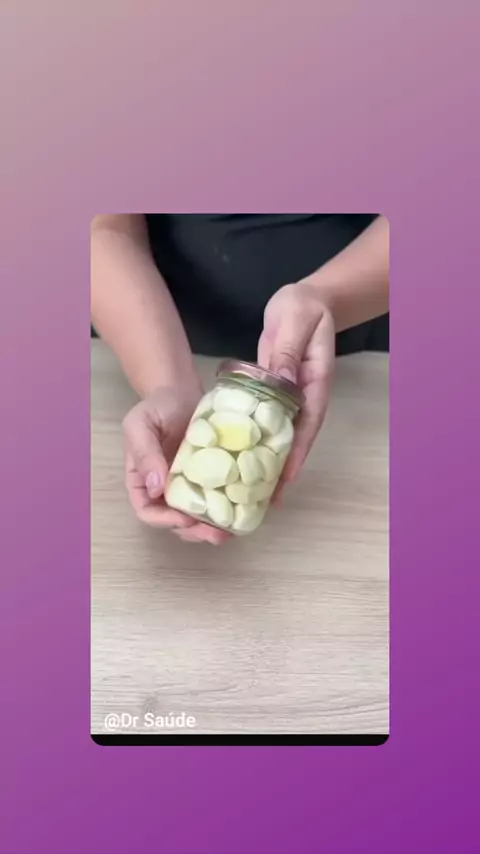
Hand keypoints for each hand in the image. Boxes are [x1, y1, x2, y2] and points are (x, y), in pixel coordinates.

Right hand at [123, 383, 231, 544]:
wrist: (181, 391)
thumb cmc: (157, 406)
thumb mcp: (141, 425)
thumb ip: (145, 454)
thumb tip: (156, 489)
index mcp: (143, 481)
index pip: (147, 511)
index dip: (164, 521)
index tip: (184, 519)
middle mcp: (165, 489)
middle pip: (174, 522)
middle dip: (194, 532)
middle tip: (215, 533)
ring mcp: (189, 486)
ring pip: (197, 517)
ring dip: (212, 528)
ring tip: (230, 530)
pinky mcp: (211, 478)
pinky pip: (217, 499)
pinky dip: (228, 509)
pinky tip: (241, 511)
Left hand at [258, 281, 334, 496]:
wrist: (305, 299)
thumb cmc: (302, 308)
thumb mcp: (295, 322)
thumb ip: (289, 350)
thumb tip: (283, 380)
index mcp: (315, 383)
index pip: (308, 424)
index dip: (297, 454)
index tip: (285, 479)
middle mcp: (306, 396)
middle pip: (296, 439)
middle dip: (282, 470)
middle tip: (265, 500)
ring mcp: (292, 396)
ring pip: (282, 435)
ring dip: (269, 461)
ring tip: (252, 490)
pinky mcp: (277, 393)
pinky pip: (268, 422)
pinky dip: (257, 440)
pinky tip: (242, 456)